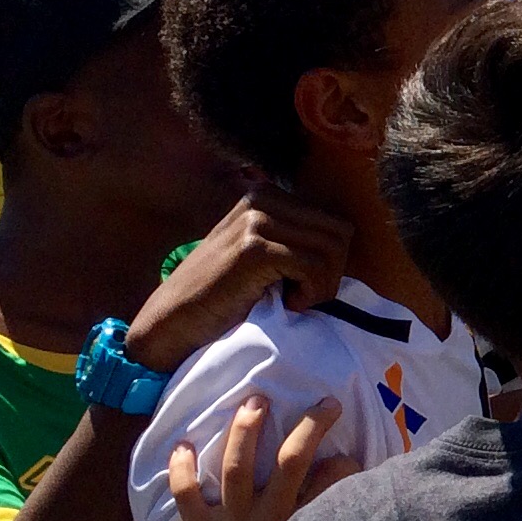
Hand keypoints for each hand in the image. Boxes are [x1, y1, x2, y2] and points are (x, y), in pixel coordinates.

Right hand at [125, 186, 353, 375]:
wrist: (172, 323)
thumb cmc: (222, 298)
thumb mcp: (261, 257)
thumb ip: (295, 240)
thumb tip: (349, 244)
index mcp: (266, 196)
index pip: (336, 223)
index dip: (331, 263)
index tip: (303, 286)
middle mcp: (261, 198)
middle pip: (340, 233)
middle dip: (332, 273)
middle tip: (303, 298)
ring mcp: (256, 220)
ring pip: (332, 249)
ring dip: (321, 286)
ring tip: (291, 302)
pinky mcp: (253, 248)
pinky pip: (313, 266)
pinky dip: (309, 294)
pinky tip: (285, 305)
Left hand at [169, 393, 352, 520]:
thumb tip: (332, 511)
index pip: (333, 482)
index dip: (344, 462)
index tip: (346, 457)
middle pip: (292, 460)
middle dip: (310, 425)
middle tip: (324, 402)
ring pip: (238, 466)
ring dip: (246, 428)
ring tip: (256, 400)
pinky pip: (187, 495)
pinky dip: (181, 469)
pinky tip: (181, 445)